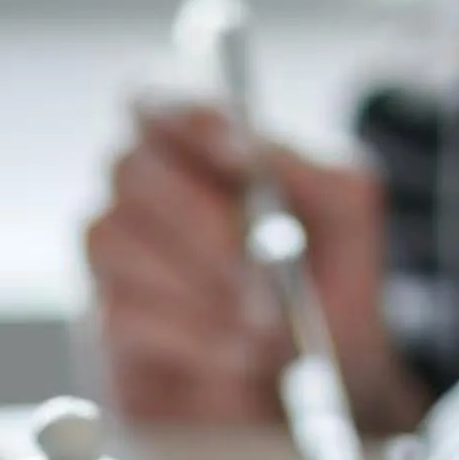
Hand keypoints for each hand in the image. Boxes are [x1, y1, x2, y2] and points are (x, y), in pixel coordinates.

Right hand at [83, 101, 420, 430]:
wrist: (344, 358)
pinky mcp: (114, 337)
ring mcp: (115, 267)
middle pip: (126, 169)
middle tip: (256, 259)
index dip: (185, 116)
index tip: (243, 154)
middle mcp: (137, 196)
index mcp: (187, 142)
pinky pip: (122, 319)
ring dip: (195, 286)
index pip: (150, 100)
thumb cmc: (334, 264)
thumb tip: (252, 155)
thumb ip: (302, 166)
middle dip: (198, 217)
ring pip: (112, 241)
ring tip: (265, 319)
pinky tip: (241, 353)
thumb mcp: (346, 203)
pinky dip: (191, 337)